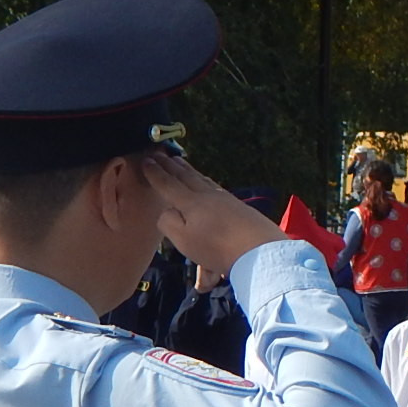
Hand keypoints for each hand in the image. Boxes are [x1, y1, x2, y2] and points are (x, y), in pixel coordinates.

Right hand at [142, 152, 285, 275]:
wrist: (261, 251)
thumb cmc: (218, 248)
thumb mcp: (183, 239)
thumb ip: (168, 222)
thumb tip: (168, 211)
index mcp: (190, 202)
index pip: (168, 184)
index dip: (156, 173)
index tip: (147, 161)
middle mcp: (208, 196)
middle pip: (186, 177)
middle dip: (171, 166)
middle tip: (162, 155)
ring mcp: (227, 200)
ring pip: (203, 181)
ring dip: (189, 170)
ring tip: (181, 163)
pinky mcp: (242, 208)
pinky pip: (217, 189)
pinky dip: (207, 182)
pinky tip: (209, 184)